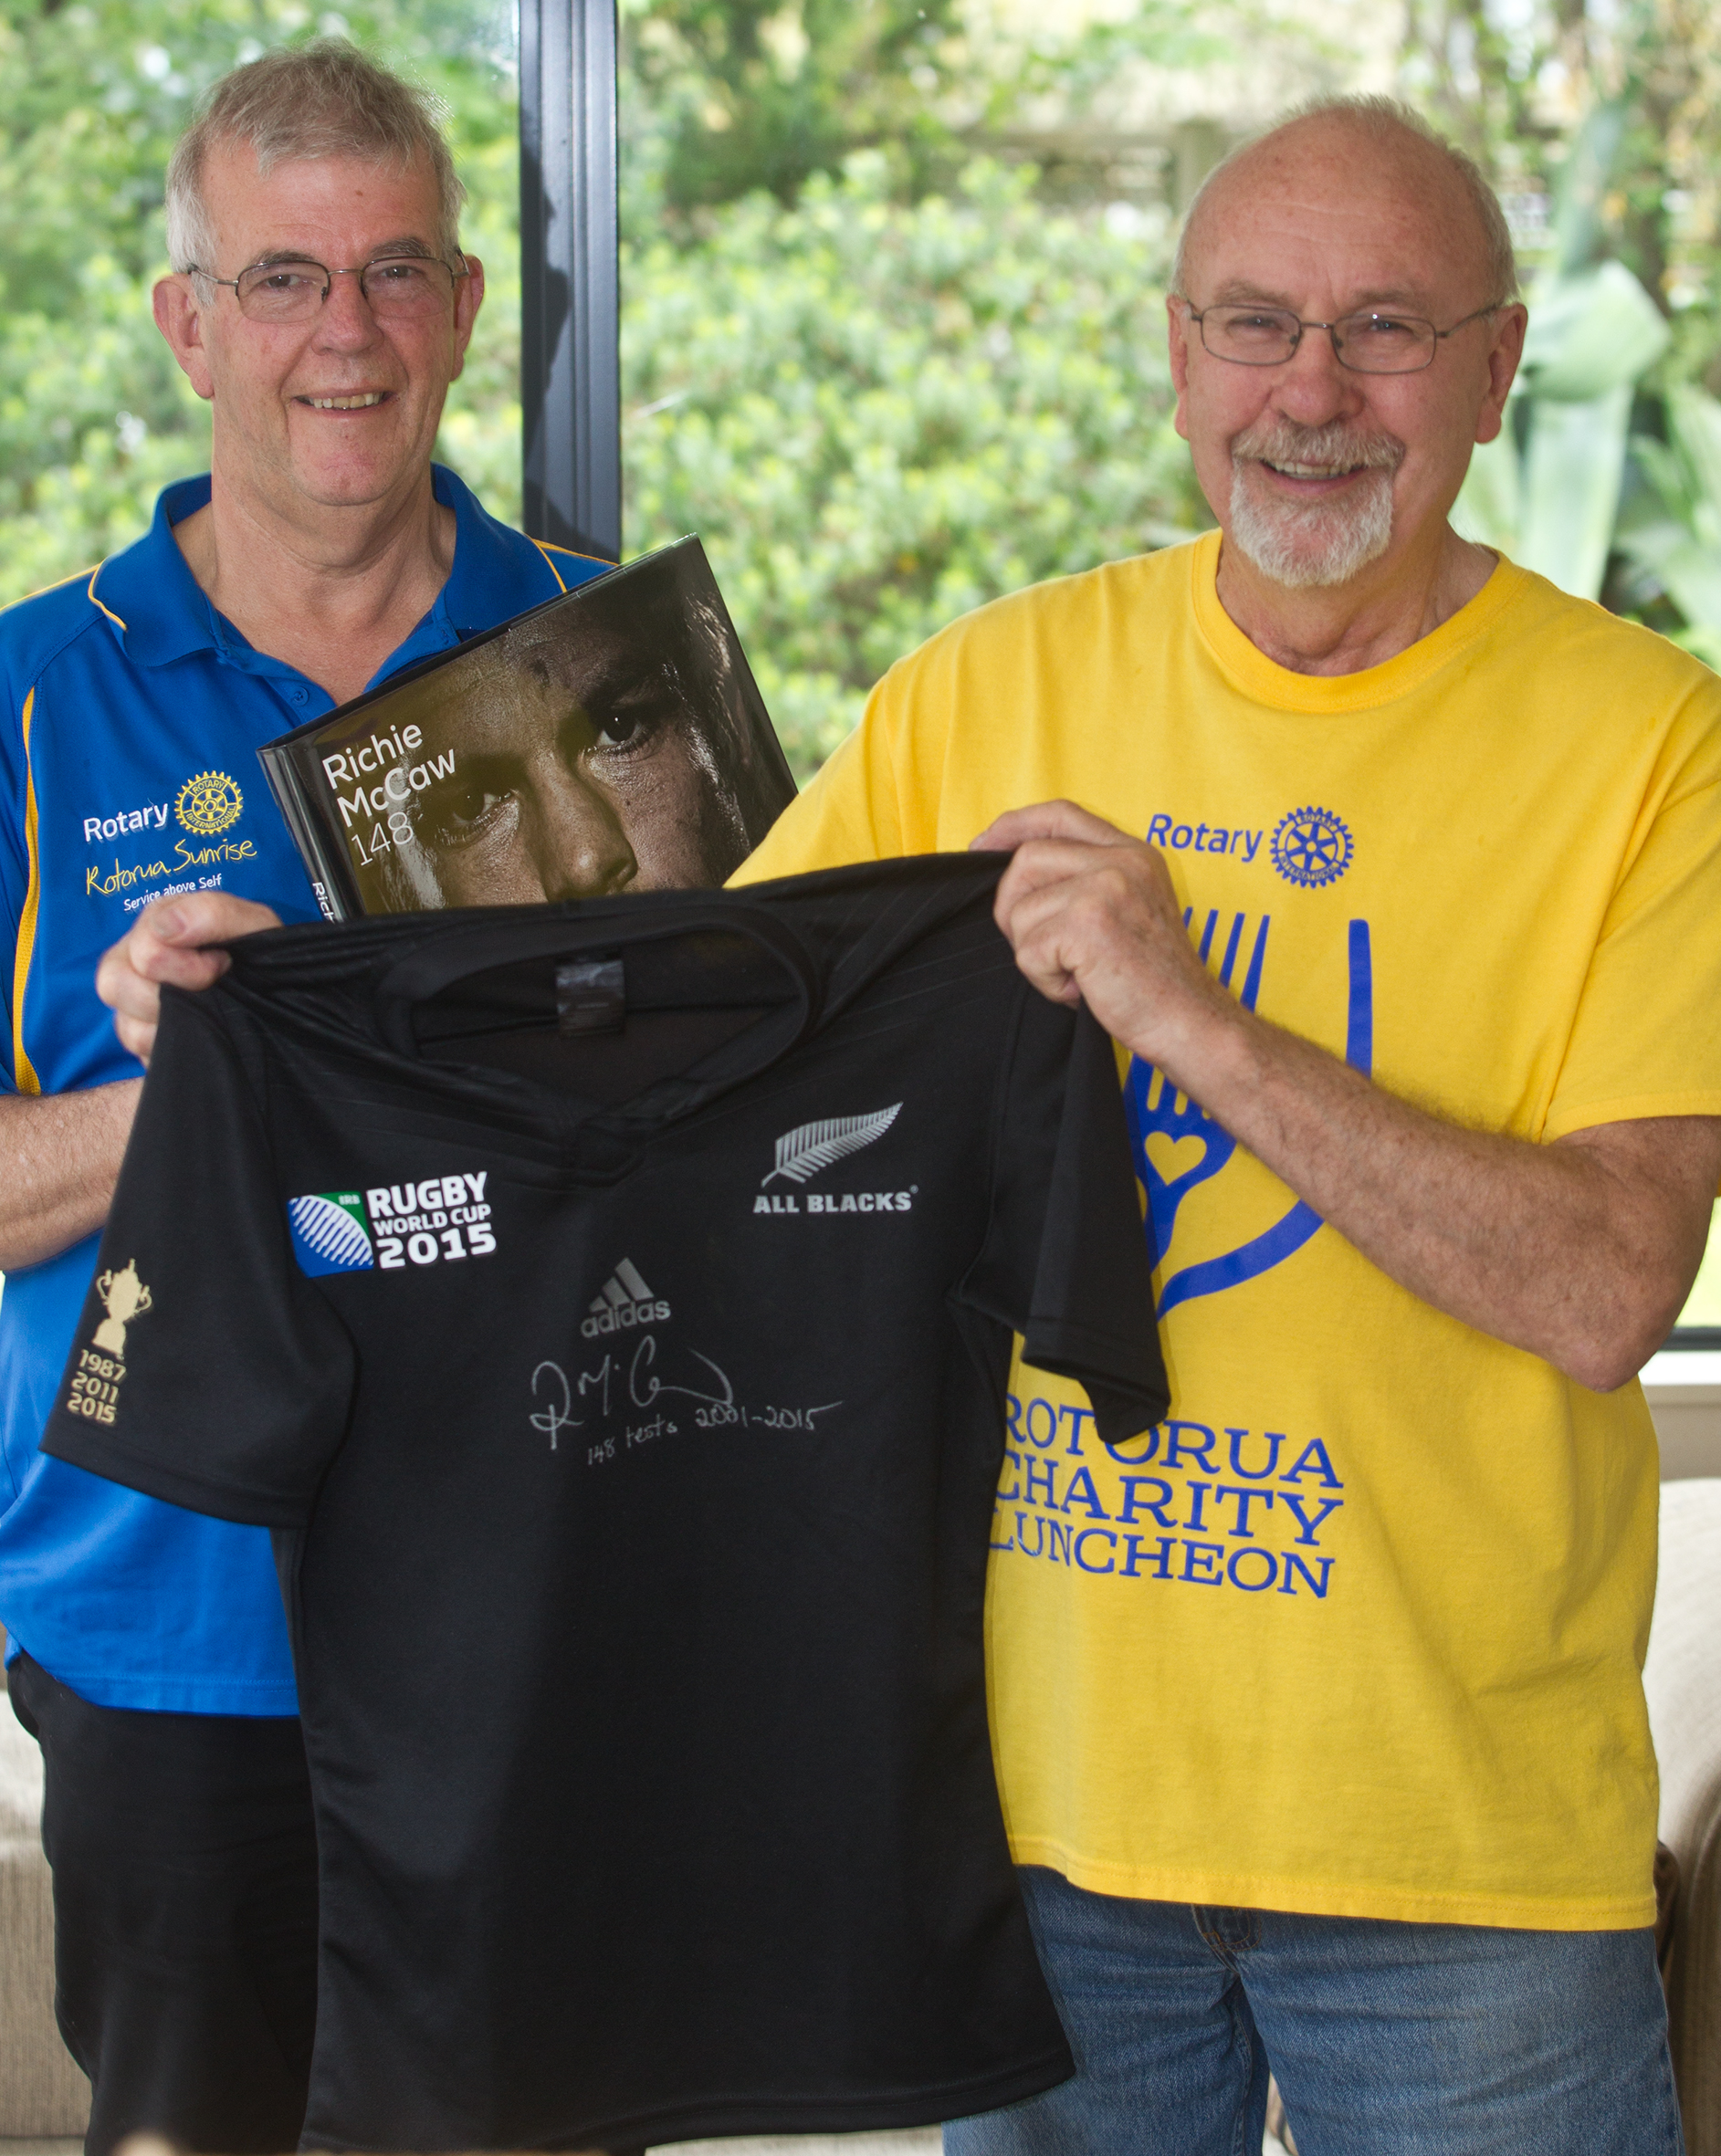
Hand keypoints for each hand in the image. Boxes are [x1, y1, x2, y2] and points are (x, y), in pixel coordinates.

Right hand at [97, 891, 282, 1064]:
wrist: (278, 990)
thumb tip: (164, 928)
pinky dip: (167, 1045)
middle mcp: (131, 956)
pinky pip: (136, 1049)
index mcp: (156, 921)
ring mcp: (131, 997)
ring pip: (124, 1024)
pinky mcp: (140, 1033)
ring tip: (203, 1012)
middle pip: (114, 984)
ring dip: (168, 1024)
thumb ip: (211, 913)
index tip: (223, 964)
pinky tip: (194, 1031)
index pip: (144, 951)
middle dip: (169, 996)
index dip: (189, 966)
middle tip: (209, 990)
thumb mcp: (251, 922)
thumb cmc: (259, 952)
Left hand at [973, 801, 1228, 1074]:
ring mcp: (1105, 888)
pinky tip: (1083, 988)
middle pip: (1026, 860)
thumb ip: (1086, 881)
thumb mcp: (1130, 910)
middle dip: (1014, 907)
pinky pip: (1028, 950)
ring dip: (1035, 953)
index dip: (1013, 825)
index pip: (1060, 815)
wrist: (1190, 1022)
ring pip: (1020, 910)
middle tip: (1042, 947)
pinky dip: (1046, 981)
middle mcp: (1121, 861)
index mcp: (1133, 853)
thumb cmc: (1156, 982)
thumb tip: (1016, 876)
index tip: (983, 845)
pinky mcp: (1088, 924)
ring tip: (1078, 973)